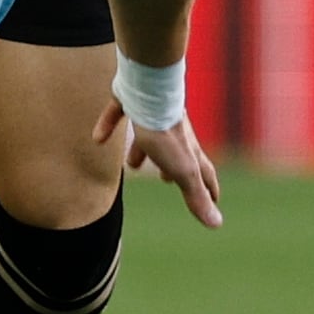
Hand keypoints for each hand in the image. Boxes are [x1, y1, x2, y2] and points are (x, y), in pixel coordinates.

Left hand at [93, 99, 221, 228]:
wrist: (149, 89)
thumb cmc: (165, 133)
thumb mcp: (182, 170)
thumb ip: (195, 195)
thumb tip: (216, 223)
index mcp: (188, 150)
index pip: (204, 174)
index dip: (209, 188)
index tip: (214, 199)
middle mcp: (173, 132)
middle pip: (177, 153)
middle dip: (173, 169)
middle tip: (167, 181)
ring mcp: (152, 115)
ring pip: (149, 135)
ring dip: (142, 150)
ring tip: (132, 164)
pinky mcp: (131, 101)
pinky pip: (120, 115)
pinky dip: (110, 126)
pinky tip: (97, 137)